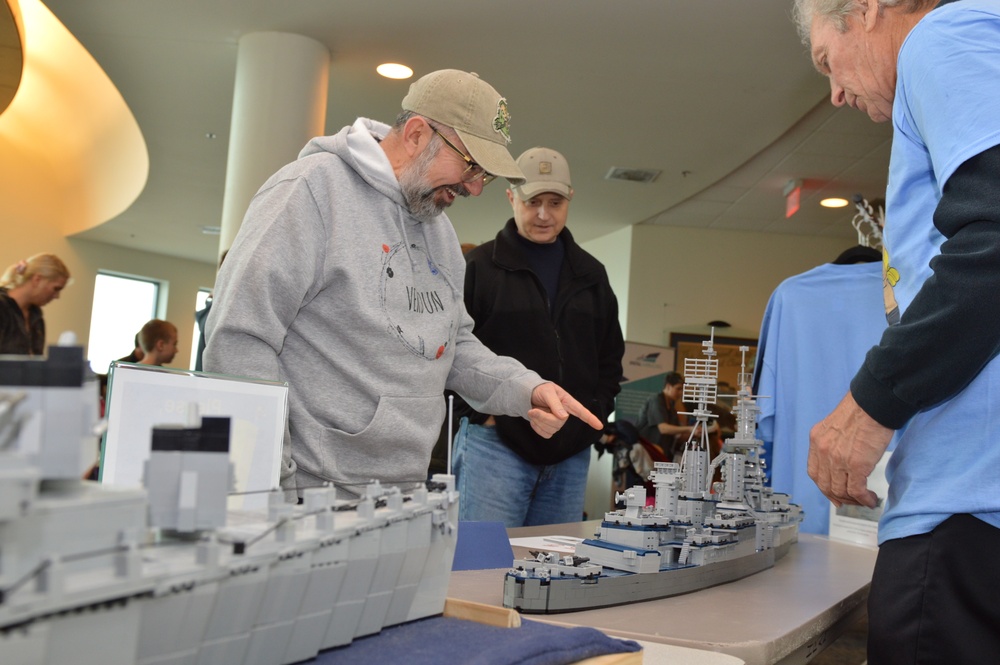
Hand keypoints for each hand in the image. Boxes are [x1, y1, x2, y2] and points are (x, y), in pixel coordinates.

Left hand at [527, 382, 602, 437]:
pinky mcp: (549, 429)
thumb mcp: (547, 392)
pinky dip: (536, 427)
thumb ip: (555, 403)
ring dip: (538, 421)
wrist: (529, 395)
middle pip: (559, 423)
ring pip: (551, 430)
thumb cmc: (541, 390)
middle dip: (543, 417)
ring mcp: (557, 422)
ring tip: (533, 411)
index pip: (581, 411)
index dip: (591, 419)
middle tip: (533, 410)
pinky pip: (545, 434)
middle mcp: (564, 413)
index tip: (599, 426)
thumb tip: (564, 417)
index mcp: (567, 402)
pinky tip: (534, 419)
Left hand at [808, 391, 893, 507]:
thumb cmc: (862, 411)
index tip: (833, 493)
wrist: (874, 404)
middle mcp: (823, 451)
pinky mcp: (856, 465)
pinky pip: (856, 490)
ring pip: (840, 490)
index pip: (814, 472)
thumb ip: (833, 442)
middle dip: (838, 497)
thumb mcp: (835, 426)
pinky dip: (863, 499)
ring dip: (853, 500)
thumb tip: (841, 460)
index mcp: (817, 440)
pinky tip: (871, 499)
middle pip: (825, 485)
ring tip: (864, 500)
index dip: (824, 486)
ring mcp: (838, 460)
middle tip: (850, 501)